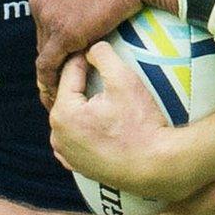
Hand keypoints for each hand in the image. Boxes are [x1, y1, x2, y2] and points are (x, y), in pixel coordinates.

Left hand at [31, 0, 178, 104]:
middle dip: (52, 59)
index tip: (61, 59)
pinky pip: (48, 65)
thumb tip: (89, 11)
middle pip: (43, 39)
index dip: (53, 42)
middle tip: (60, 82)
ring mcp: (47, 18)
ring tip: (59, 94)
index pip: (44, 23)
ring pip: (45, 54)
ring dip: (52, 74)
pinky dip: (51, 81)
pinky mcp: (61, 35)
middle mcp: (39, 2)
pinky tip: (57, 95)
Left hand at [49, 44, 180, 198]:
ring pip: (70, 117)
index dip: (85, 58)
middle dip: (83, 83)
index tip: (97, 49)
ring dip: (82, 106)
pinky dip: (83, 129)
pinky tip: (100, 123)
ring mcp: (65, 152)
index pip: (69, 72)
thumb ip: (103, 56)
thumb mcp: (124, 80)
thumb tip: (90, 48)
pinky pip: (75, 138)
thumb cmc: (142, 124)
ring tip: (103, 97)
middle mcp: (57, 134)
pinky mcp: (77, 165)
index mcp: (63, 112)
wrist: (158, 166)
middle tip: (102, 72)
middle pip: (68, 96)